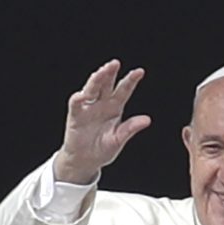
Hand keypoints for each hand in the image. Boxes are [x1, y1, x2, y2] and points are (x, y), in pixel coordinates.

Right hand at [53, 59, 151, 184]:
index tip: (139, 71)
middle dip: (110, 73)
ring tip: (101, 72)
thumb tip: (147, 120)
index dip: (131, 80)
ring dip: (96, 80)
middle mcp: (102, 104)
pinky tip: (82, 95)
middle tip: (115, 63)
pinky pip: (76, 104)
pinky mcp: (76, 115)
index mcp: (115, 107)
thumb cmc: (102, 149)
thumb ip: (130, 129)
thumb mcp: (119, 140)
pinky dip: (78, 99)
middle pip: (107, 84)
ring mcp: (88, 108)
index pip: (124, 90)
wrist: (86, 161)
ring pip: (92, 89)